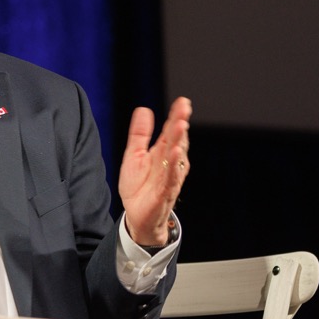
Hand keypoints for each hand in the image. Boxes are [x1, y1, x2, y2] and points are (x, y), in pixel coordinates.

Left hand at [118, 96, 191, 247]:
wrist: (136, 217)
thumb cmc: (138, 187)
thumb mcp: (134, 156)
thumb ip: (139, 135)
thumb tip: (144, 109)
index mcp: (162, 152)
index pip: (171, 131)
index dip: (176, 116)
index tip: (182, 102)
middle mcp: (169, 163)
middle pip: (177, 141)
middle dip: (180, 124)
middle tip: (184, 109)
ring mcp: (169, 178)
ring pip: (177, 158)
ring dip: (180, 141)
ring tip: (181, 126)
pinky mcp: (165, 193)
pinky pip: (172, 178)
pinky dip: (174, 166)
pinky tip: (176, 153)